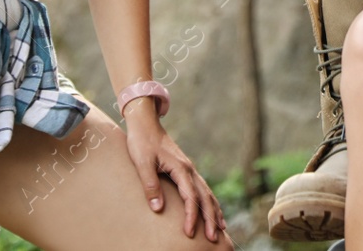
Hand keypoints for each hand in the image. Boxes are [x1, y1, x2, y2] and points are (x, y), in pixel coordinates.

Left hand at [126, 111, 226, 241]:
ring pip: (207, 192)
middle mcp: (189, 169)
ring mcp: (189, 169)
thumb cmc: (142, 143)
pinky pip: (202, 188)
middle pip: (205, 197)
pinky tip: (211, 210)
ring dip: (214, 211)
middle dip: (210, 218)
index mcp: (181, 168)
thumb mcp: (142, 164)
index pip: (191, 197)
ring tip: (221, 228)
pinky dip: (209, 201)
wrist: (145, 124)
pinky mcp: (185, 170)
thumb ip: (151, 185)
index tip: (189, 233)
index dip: (191, 216)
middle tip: (213, 238)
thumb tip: (158, 208)